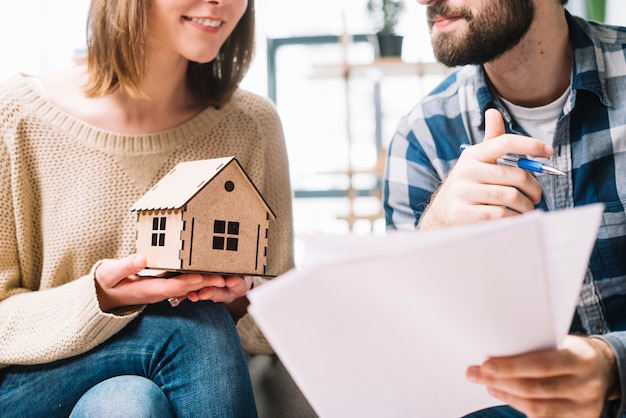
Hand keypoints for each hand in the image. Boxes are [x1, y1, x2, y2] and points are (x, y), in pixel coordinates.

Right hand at [93, 254, 251, 310]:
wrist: (103, 296)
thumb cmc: (105, 283)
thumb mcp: (109, 274)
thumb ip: (125, 267)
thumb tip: (141, 258)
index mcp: (147, 290)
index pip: (172, 287)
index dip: (188, 283)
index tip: (203, 276)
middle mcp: (158, 292)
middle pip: (186, 288)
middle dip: (205, 282)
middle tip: (225, 276)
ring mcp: (162, 290)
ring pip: (188, 286)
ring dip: (206, 281)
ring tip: (225, 273)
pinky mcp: (163, 286)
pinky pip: (183, 284)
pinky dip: (197, 279)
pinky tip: (210, 271)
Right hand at [418, 109, 552, 229]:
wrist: (441, 214)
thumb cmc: (468, 186)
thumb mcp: (476, 162)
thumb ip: (491, 141)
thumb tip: (493, 112)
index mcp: (473, 155)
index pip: (505, 143)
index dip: (530, 144)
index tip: (548, 151)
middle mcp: (466, 171)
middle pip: (516, 175)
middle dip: (534, 188)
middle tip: (537, 196)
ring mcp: (463, 193)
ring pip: (512, 196)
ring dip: (526, 205)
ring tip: (527, 208)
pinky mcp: (464, 214)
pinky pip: (501, 214)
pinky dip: (515, 217)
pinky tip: (515, 217)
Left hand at [466, 335, 618, 417]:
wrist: (603, 370)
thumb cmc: (571, 351)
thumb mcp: (560, 342)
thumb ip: (535, 347)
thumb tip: (494, 351)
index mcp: (580, 358)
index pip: (541, 364)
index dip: (511, 366)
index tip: (485, 364)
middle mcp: (586, 385)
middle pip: (534, 387)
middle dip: (499, 381)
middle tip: (474, 374)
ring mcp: (584, 406)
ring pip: (536, 407)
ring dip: (506, 395)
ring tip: (487, 384)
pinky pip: (544, 417)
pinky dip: (519, 406)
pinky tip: (503, 394)